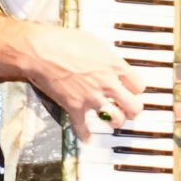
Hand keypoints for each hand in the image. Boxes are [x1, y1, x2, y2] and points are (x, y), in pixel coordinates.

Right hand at [3, 20, 144, 142]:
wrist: (41, 51)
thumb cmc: (64, 42)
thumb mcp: (95, 43)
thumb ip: (107, 57)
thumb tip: (111, 62)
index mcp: (115, 67)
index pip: (139, 85)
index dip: (136, 89)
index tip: (133, 90)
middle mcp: (108, 84)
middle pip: (134, 106)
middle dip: (133, 109)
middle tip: (130, 109)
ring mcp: (92, 97)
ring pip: (116, 119)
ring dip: (116, 121)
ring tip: (114, 120)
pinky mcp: (74, 106)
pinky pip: (82, 127)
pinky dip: (85, 135)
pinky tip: (88, 138)